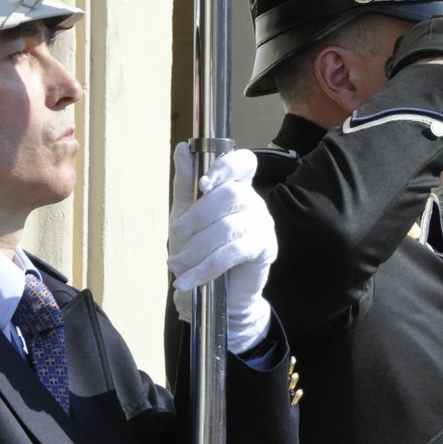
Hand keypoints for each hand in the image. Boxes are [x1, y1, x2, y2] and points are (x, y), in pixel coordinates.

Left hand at [168, 143, 275, 353]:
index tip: (204, 182)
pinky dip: (206, 267)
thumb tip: (182, 148)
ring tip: (177, 266)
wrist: (218, 295)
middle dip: (197, 216)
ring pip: (228, 227)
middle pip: (230, 195)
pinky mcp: (266, 250)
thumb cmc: (202, 250)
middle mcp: (254, 202)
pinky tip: (189, 280)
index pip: (243, 162)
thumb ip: (186, 183)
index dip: (226, 166)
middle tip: (176, 235)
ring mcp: (263, 225)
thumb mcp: (185, 214)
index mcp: (236, 187)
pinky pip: (234, 252)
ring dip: (197, 249)